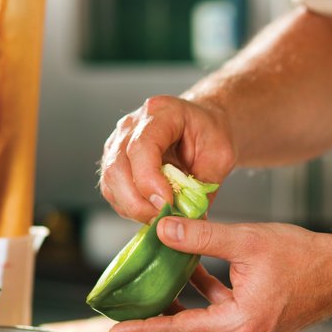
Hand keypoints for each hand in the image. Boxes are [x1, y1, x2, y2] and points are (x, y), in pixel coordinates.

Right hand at [99, 95, 235, 222]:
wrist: (202, 126)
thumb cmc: (211, 134)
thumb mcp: (220, 156)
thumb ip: (203, 187)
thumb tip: (188, 218)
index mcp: (162, 113)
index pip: (141, 147)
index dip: (149, 180)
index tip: (166, 203)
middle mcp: (132, 125)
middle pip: (118, 167)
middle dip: (139, 202)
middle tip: (164, 218)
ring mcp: (118, 143)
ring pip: (111, 182)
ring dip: (133, 208)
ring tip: (161, 217)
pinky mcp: (116, 163)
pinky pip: (112, 191)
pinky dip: (129, 208)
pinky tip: (151, 211)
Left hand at [108, 216, 331, 331]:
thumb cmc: (305, 257)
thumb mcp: (246, 240)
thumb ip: (201, 237)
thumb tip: (162, 229)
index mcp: (239, 323)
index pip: (179, 330)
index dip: (144, 328)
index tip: (116, 330)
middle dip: (154, 328)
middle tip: (125, 316)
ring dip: (177, 316)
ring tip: (152, 295)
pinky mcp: (259, 328)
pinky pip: (219, 323)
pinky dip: (202, 305)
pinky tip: (191, 276)